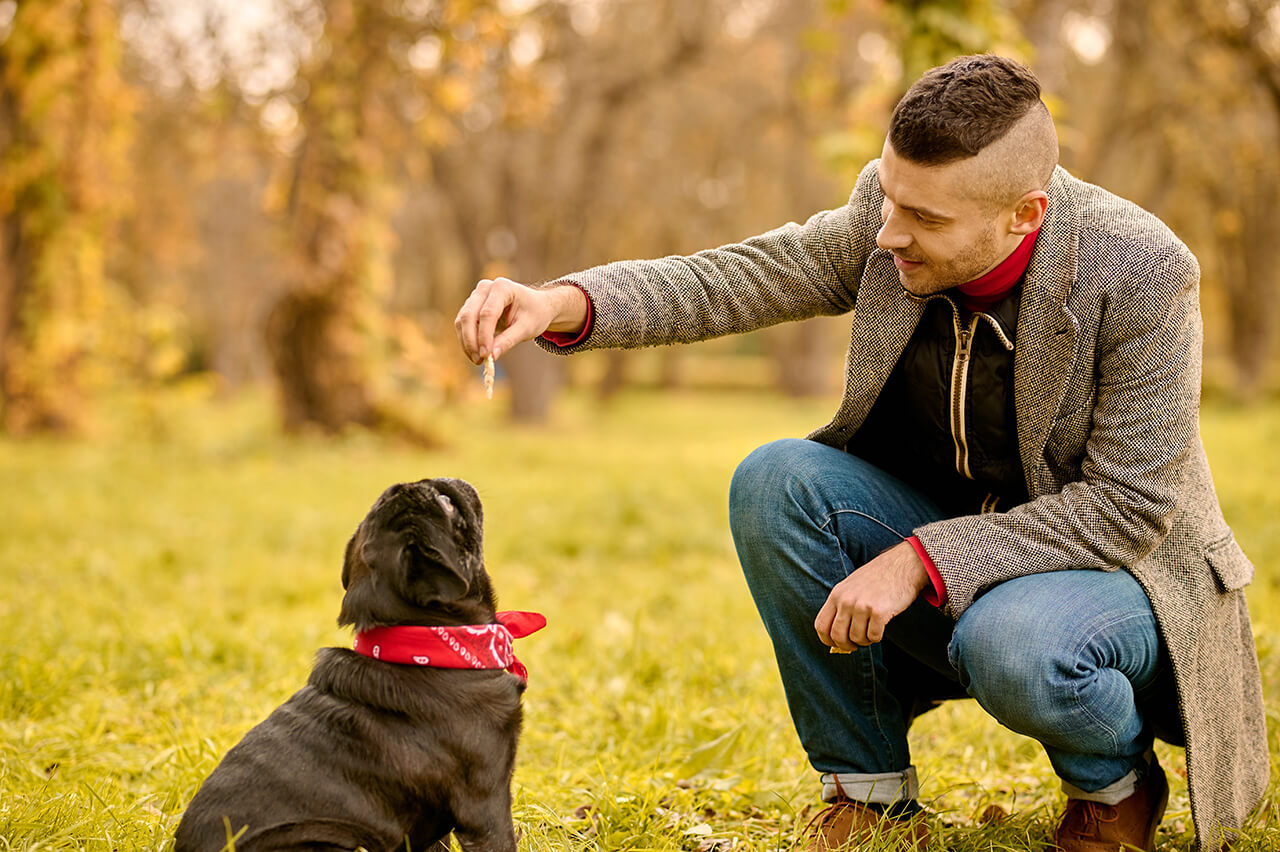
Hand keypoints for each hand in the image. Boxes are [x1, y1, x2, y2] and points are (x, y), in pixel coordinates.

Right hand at [453, 277, 586, 364]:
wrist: (536, 305)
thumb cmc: (534, 314)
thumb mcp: (526, 328)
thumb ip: (508, 340)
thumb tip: (491, 357)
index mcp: (502, 287)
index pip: (487, 313)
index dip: (484, 336)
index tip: (486, 356)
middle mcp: (485, 288)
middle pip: (469, 315)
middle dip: (471, 340)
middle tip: (479, 361)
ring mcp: (476, 296)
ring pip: (463, 320)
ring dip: (467, 342)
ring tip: (478, 360)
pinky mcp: (471, 306)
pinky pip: (463, 324)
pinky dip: (467, 340)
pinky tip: (475, 353)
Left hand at [814, 540, 928, 650]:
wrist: (902, 565)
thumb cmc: (877, 578)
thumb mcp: (851, 587)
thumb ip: (841, 607)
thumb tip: (836, 637)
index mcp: (836, 594)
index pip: (821, 625)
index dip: (826, 640)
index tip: (835, 644)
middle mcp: (846, 600)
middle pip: (837, 636)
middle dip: (846, 645)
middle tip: (855, 645)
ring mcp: (862, 606)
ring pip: (857, 638)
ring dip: (864, 640)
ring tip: (870, 631)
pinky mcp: (879, 612)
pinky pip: (873, 636)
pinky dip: (877, 637)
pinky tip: (880, 627)